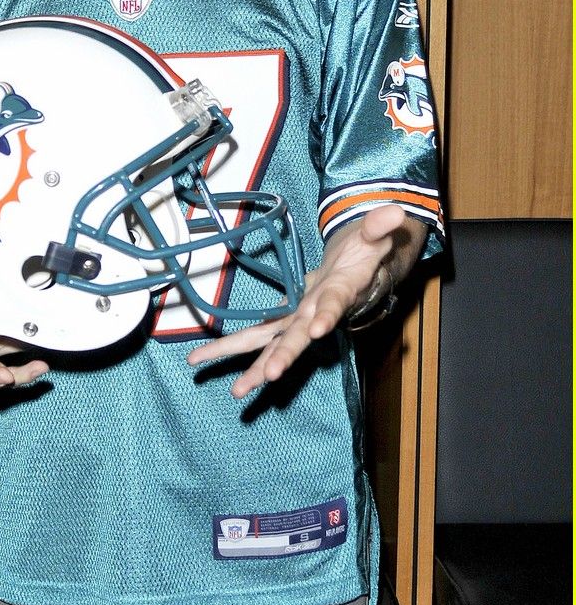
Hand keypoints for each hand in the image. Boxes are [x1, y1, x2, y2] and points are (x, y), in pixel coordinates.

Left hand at [187, 205, 420, 398]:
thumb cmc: (365, 256)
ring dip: (256, 370)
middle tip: (270, 376)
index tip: (317, 329)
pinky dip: (237, 349)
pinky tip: (209, 360)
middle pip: (299, 336)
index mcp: (339, 292)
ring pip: (274, 345)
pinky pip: (260, 336)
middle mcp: (316, 313)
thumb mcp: (373, 237)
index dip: (327, 315)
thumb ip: (379, 227)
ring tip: (237, 392)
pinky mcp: (286, 319)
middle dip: (285, 356)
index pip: (334, 304)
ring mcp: (299, 320)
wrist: (360, 274)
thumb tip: (395, 212)